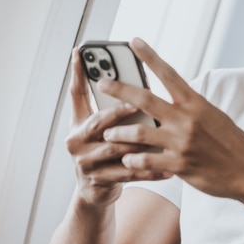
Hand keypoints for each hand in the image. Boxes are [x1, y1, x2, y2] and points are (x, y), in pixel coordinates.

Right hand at [65, 50, 168, 205]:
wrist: (95, 191)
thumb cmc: (106, 152)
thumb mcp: (102, 129)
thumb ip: (113, 109)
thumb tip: (136, 85)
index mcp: (78, 122)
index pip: (76, 93)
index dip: (77, 73)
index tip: (81, 52)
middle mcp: (76, 140)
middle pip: (97, 122)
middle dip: (118, 112)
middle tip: (137, 104)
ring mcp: (85, 162)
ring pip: (115, 149)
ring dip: (139, 143)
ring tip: (160, 136)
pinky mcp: (99, 181)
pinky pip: (128, 173)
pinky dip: (150, 169)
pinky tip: (168, 167)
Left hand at [97, 39, 243, 199]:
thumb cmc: (231, 143)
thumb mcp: (213, 117)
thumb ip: (189, 108)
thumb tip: (171, 98)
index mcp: (196, 104)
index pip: (169, 74)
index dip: (149, 56)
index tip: (133, 41)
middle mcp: (187, 120)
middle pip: (145, 100)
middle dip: (119, 90)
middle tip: (102, 83)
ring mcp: (182, 143)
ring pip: (139, 132)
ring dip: (119, 133)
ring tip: (107, 134)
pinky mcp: (179, 165)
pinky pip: (147, 161)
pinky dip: (133, 160)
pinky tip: (127, 159)